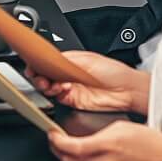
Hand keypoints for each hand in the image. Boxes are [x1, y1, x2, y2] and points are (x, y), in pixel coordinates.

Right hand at [27, 51, 149, 113]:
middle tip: (41, 78)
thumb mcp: (88, 59)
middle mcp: (69, 75)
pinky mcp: (73, 101)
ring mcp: (71, 88)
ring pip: (49, 88)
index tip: (33, 67)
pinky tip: (63, 90)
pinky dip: (56, 94)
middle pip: (45, 75)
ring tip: (53, 84)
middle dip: (40, 77)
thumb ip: (66, 60)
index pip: (49, 62)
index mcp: (71, 62)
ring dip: (47, 86)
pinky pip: (58, 98)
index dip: (39, 65)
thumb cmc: (115, 72)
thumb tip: (49, 59)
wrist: (127, 90)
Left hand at [47, 121, 161, 160]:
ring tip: (62, 148)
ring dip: (64, 159)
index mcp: (107, 146)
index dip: (55, 141)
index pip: (71, 147)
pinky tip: (77, 159)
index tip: (51, 133)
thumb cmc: (153, 143)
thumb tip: (85, 135)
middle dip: (55, 149)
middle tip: (53, 138)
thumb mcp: (123, 126)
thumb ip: (100, 131)